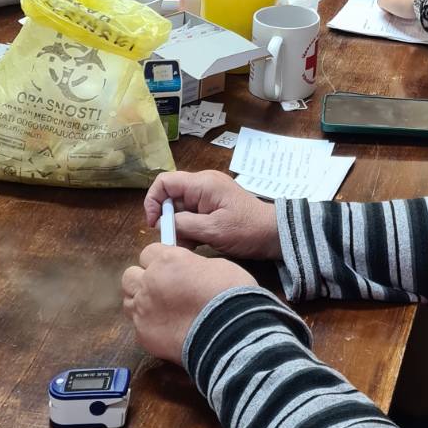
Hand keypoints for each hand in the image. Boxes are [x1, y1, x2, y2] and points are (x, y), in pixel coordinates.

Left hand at [122, 243, 258, 364]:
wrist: (228, 334)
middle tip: (161, 287)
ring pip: (128, 300)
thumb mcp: (215, 266)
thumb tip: (186, 269)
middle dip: (143, 279)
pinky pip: (138, 325)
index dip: (159, 259)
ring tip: (160, 309)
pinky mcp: (143, 334)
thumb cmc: (228, 296)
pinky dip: (149, 325)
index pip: (148, 252)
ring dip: (140, 301)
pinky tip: (166, 328)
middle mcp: (149, 282)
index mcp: (167, 260)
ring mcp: (143, 310)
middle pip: (130, 275)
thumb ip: (191, 264)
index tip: (168, 267)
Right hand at [143, 170, 280, 258]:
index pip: (164, 182)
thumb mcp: (213, 230)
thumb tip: (162, 223)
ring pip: (180, 209)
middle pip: (171, 197)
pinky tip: (197, 244)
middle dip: (168, 220)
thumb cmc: (247, 230)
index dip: (153, 201)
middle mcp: (203, 185)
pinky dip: (190, 229)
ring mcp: (208, 196)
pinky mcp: (213, 207)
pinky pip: (192, 215)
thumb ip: (184, 224)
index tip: (154, 224)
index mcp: (203, 183)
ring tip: (190, 245)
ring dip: (180, 228)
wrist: (274, 234)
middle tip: (175, 241)